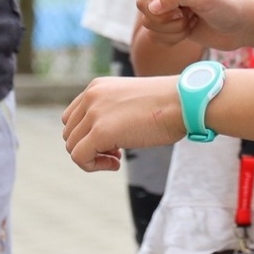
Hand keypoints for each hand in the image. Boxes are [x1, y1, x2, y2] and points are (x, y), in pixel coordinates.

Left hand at [62, 74, 184, 171]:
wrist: (184, 102)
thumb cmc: (167, 104)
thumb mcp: (130, 101)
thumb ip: (110, 112)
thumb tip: (101, 139)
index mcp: (97, 87)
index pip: (72, 117)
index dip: (87, 135)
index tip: (112, 142)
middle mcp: (91, 96)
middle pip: (70, 133)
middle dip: (89, 147)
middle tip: (115, 152)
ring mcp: (94, 113)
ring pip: (72, 146)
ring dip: (92, 157)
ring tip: (117, 157)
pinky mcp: (101, 132)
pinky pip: (79, 157)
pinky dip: (93, 166)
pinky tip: (116, 164)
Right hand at [138, 0, 252, 52]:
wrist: (242, 25)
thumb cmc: (228, 6)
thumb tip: (150, 7)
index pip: (143, 1)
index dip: (161, 13)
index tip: (184, 12)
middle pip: (146, 16)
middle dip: (169, 24)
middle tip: (191, 18)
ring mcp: (169, 9)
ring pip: (150, 29)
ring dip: (173, 32)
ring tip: (192, 23)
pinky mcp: (172, 26)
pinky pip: (156, 39)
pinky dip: (172, 40)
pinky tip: (189, 32)